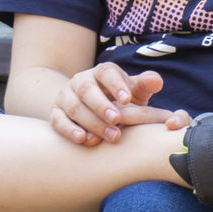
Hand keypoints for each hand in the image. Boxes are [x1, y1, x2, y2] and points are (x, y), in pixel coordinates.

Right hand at [51, 64, 190, 144]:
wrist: (89, 107)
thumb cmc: (118, 99)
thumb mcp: (132, 91)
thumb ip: (144, 86)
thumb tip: (156, 81)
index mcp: (101, 72)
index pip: (106, 73)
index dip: (116, 84)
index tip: (127, 99)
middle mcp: (81, 81)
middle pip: (87, 90)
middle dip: (102, 105)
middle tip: (117, 120)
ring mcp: (66, 96)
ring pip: (74, 107)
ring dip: (91, 122)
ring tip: (110, 136)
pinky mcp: (56, 113)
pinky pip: (58, 120)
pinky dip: (69, 129)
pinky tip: (83, 139)